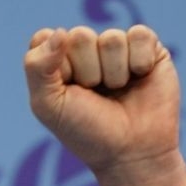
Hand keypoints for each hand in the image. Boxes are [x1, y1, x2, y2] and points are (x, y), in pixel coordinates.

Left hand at [23, 25, 185, 185]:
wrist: (132, 153)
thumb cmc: (86, 132)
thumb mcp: (48, 106)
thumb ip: (37, 67)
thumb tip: (59, 31)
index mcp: (56, 60)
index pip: (46, 38)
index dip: (57, 68)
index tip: (67, 93)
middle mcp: (85, 49)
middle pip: (80, 36)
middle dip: (87, 72)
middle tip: (96, 95)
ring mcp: (116, 47)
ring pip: (111, 39)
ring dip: (114, 73)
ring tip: (117, 91)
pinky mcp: (148, 48)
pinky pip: (139, 35)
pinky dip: (139, 62)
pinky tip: (139, 78)